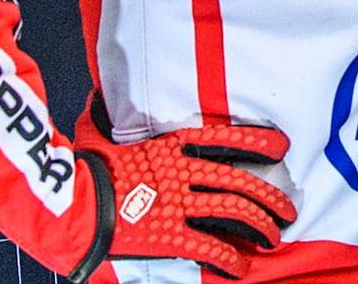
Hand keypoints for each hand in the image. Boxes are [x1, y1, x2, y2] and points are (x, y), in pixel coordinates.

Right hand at [73, 110, 295, 278]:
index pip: (223, 139)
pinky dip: (229, 259)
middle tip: (289, 208)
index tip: (281, 146)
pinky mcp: (168, 236)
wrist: (68, 206)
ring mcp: (178, 204)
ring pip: (234, 211)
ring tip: (275, 235)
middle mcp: (182, 174)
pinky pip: (209, 247)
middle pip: (239, 181)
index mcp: (169, 146)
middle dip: (270, 195)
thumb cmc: (81, 168)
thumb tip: (100, 91)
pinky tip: (241, 267)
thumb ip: (110, 115)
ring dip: (260, 224)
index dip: (256, 142)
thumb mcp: (98, 133)